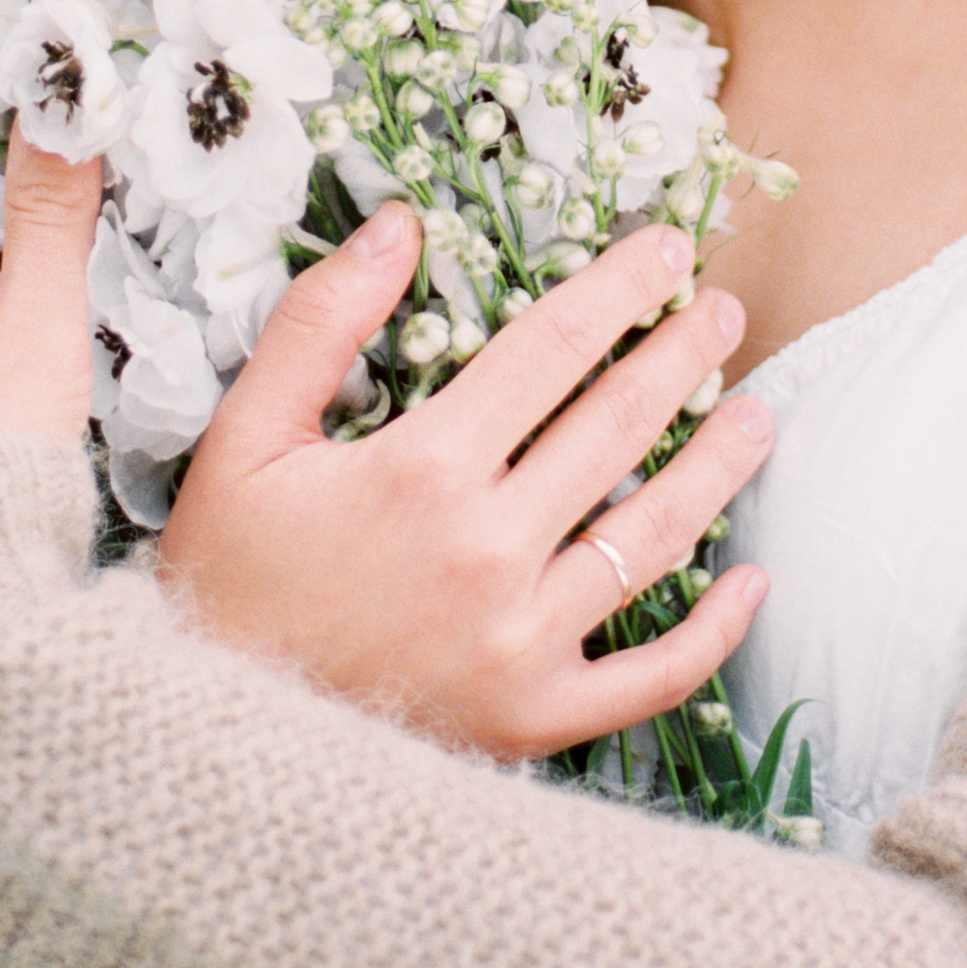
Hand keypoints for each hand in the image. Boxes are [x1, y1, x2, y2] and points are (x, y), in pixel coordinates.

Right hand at [156, 207, 774, 760]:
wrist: (207, 743)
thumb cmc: (223, 579)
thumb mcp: (243, 438)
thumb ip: (320, 323)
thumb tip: (399, 223)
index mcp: (426, 469)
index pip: (552, 349)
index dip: (619, 288)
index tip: (665, 248)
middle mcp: (490, 550)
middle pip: (618, 425)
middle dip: (685, 354)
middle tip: (725, 309)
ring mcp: (523, 642)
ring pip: (654, 536)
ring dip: (720, 467)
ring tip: (759, 416)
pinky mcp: (535, 719)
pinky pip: (652, 677)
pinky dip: (713, 632)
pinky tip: (752, 581)